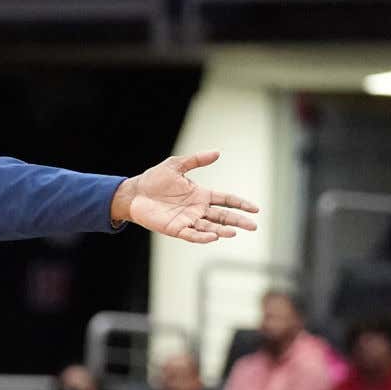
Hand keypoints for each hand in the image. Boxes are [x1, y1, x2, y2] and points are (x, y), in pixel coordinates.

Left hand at [113, 152, 259, 243]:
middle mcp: (197, 209)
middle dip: (238, 221)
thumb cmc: (154, 179)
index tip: (255, 209)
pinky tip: (213, 236)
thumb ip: (196, 160)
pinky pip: (191, 234)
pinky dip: (202, 236)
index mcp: (201, 195)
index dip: (240, 204)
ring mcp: (187, 220)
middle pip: (223, 216)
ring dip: (222, 230)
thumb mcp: (176, 165)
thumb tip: (217, 153)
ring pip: (209, 227)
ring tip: (234, 232)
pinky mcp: (175, 229)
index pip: (226, 200)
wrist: (135, 193)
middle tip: (253, 226)